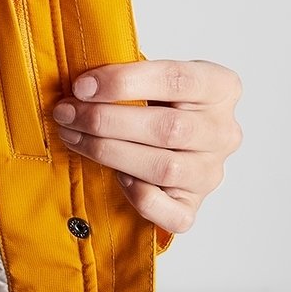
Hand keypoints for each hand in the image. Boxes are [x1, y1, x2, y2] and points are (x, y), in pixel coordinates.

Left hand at [52, 60, 241, 233]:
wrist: (164, 141)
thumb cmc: (153, 103)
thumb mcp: (149, 79)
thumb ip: (126, 78)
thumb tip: (81, 86)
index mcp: (220, 87)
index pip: (176, 79)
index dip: (124, 82)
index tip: (82, 86)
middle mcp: (223, 132)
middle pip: (168, 128)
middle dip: (106, 120)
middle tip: (67, 113)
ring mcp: (210, 173)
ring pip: (164, 168)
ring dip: (108, 152)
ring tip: (73, 137)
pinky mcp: (193, 206)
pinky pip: (171, 213)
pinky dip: (139, 196)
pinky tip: (116, 177)